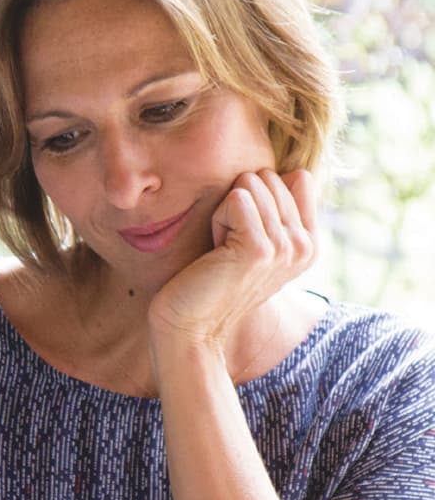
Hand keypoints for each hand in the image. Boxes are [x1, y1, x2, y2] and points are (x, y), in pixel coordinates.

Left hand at [147, 168, 317, 349]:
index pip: (294, 179)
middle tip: (226, 246)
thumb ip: (278, 209)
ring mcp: (285, 247)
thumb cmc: (210, 281)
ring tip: (221, 251)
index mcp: (310, 244)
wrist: (190, 326)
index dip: (254, 201)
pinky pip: (236, 199)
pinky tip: (214, 252)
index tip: (241, 238)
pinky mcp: (259, 248)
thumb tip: (299, 173)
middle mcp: (305, 246)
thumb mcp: (251, 242)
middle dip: (237, 205)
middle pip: (268, 178)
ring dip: (224, 213)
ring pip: (250, 186)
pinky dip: (216, 220)